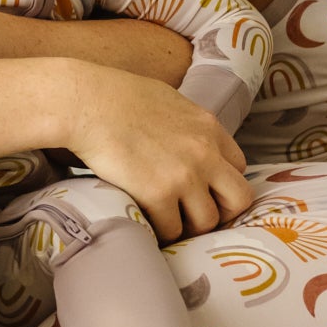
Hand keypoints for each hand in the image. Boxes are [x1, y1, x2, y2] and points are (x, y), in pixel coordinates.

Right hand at [64, 68, 252, 242]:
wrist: (87, 104)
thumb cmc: (116, 96)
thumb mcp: (167, 101)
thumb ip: (186, 125)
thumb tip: (182, 139)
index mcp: (209, 127)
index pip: (239, 166)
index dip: (222, 182)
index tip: (206, 190)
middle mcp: (205, 153)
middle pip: (238, 199)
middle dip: (220, 210)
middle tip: (196, 213)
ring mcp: (184, 176)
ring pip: (207, 221)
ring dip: (188, 225)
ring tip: (168, 220)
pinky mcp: (158, 195)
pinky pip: (172, 230)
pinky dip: (161, 231)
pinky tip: (147, 220)